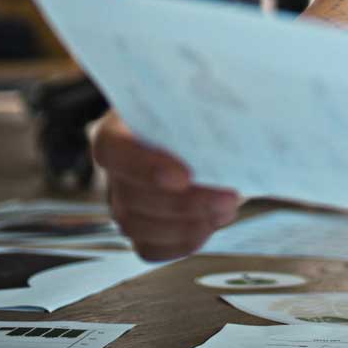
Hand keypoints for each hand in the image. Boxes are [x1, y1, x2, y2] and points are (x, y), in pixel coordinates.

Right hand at [91, 113, 240, 259]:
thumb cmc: (194, 113)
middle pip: (132, 196)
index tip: (184, 177)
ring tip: (225, 209)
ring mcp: (123, 201)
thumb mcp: (196, 99)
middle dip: (184, 204)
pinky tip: (209, 225)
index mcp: (117, 128)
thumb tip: (235, 127)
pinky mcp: (140, 228)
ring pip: (139, 226)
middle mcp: (116, 168)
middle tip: (227, 197)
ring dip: (187, 225)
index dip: (144, 167)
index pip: (112, 149)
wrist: (202, 131)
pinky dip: (182, 242)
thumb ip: (204, 109)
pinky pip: (150, 248)